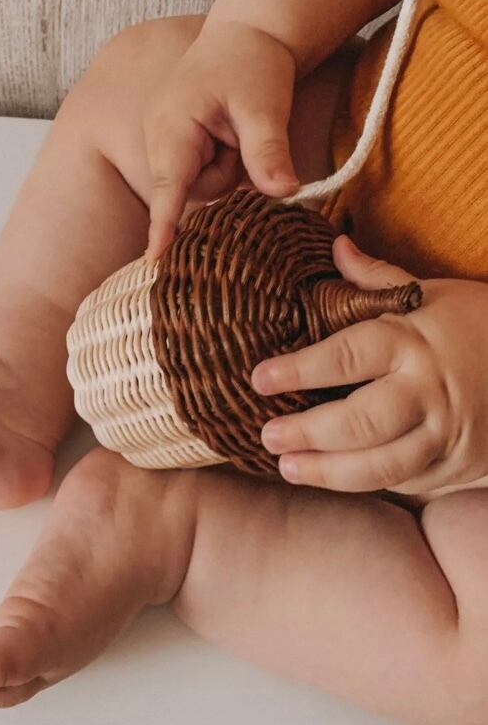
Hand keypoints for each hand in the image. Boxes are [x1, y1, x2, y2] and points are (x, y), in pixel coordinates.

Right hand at [143, 20, 298, 258]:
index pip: (170, 187)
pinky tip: (228, 137)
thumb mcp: (266, 105)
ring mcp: (163, 143)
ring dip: (226, 168)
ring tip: (236, 131)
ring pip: (199, 187)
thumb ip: (269, 151)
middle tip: (243, 136)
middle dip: (225, 175)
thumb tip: (284, 192)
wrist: (246, 32)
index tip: (154, 258)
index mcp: (172, 127)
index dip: (164, 225)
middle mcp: (158, 139)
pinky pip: (200, 176)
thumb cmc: (253, 62)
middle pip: (193, 192)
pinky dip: (221, 162)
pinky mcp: (173, 148)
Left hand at [250, 237, 487, 494]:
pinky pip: (406, 480)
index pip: (346, 355)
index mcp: (413, 340)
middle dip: (307, 432)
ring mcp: (445, 432)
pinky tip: (334, 478)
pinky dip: (367, 482)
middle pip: (359, 419)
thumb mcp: (436, 293)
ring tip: (288, 467)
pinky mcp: (456, 465)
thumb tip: (336, 243)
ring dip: (328, 472)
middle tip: (268, 433)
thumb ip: (379, 279)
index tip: (259, 378)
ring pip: (380, 464)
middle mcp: (427, 389)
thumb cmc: (482, 325)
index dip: (298, 369)